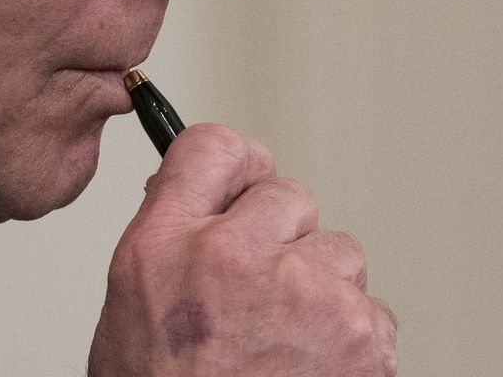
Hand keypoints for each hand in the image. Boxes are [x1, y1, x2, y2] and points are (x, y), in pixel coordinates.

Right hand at [87, 123, 397, 375]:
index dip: (238, 167)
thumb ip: (170, 246)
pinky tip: (311, 375)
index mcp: (162, 248)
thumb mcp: (132, 316)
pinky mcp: (358, 331)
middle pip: (288, 195)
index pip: (212, 149)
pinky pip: (370, 309)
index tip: (247, 183)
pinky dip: (351, 343)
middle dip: (284, 243)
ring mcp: (300, 290)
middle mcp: (230, 255)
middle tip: (261, 307)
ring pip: (339, 253)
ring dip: (322, 293)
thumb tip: (209, 205)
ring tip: (284, 352)